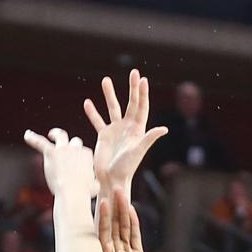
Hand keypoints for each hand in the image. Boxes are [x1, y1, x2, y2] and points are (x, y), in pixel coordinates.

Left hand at [23, 129, 97, 198]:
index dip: (80, 160)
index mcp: (87, 155)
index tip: (77, 169)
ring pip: (60, 136)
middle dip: (72, 146)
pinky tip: (27, 135)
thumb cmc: (83, 193)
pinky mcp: (52, 152)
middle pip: (75, 142)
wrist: (72, 192)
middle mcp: (76, 148)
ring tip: (51, 134)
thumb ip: (94, 182)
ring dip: (56, 134)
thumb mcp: (94, 187)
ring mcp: (63, 149)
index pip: (83, 153)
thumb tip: (95, 184)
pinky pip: (40, 142)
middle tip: (66, 148)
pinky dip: (33, 138)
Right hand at [84, 69, 166, 195]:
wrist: (111, 179)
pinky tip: (87, 102)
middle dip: (132, 88)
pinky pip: (98, 121)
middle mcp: (128, 127)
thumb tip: (164, 128)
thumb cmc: (126, 168)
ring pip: (112, 108)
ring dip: (109, 94)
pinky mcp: (104, 136)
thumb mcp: (138, 152)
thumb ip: (149, 138)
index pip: (141, 107)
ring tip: (105, 80)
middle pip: (130, 103)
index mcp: (138, 129)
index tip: (142, 79)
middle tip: (133, 72)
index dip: (142, 93)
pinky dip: (93, 112)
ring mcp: (115, 130)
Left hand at [97, 190, 145, 251]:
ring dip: (123, 212)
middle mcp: (112, 249)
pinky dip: (133, 224)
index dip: (102, 216)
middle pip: (113, 224)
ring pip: (123, 227)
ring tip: (122, 194)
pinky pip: (134, 236)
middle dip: (114, 207)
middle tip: (114, 189)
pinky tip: (131, 210)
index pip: (102, 231)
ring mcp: (125, 251)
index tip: (101, 201)